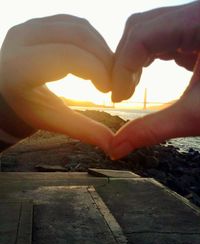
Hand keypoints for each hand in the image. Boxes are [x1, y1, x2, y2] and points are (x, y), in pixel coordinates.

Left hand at [0, 15, 113, 151]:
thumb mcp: (53, 120)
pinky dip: (93, 40)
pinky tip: (98, 59)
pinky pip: (76, 24)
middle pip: (77, 36)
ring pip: (79, 27)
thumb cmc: (30, 108)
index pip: (67, 58)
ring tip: (108, 71)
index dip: (96, 70)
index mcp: (19, 68)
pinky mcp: (40, 22)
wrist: (10, 91)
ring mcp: (30, 26)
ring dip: (101, 48)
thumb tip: (112, 145)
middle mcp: (21, 39)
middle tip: (114, 81)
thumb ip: (82, 130)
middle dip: (103, 58)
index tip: (108, 89)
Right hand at [109, 2, 199, 158]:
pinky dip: (147, 57)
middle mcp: (197, 14)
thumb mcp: (197, 115)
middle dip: (124, 61)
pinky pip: (161, 38)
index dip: (122, 67)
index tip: (118, 98)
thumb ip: (152, 130)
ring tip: (131, 85)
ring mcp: (196, 21)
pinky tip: (146, 75)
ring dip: (134, 59)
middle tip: (122, 92)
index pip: (142, 34)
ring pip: (148, 30)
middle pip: (140, 27)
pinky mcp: (196, 33)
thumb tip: (116, 148)